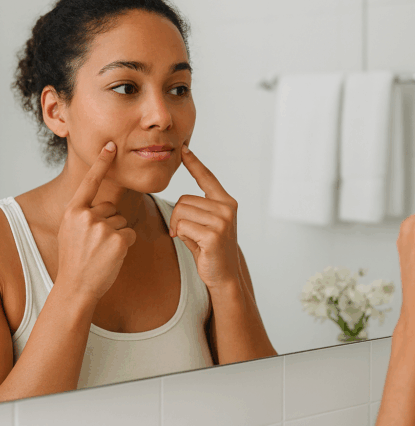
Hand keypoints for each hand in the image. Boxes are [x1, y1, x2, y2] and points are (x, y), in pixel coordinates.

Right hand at [57, 141, 136, 303]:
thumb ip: (85, 214)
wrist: (76, 286)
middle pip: (112, 208)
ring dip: (117, 235)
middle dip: (109, 223)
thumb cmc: (76, 259)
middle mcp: (87, 216)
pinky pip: (131, 233)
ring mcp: (103, 228)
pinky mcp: (118, 240)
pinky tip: (112, 255)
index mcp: (73, 211)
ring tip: (102, 251)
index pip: (90, 182)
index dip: (101, 163)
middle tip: (96, 244)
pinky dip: (126, 244)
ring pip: (122, 221)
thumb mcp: (72, 231)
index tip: (110, 145)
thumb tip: (106, 204)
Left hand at [169, 145, 239, 293]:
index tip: (184, 149)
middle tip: (185, 233)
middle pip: (183, 199)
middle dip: (177, 217)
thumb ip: (197, 209)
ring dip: (178, 227)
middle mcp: (226, 208)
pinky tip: (195, 245)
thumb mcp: (206, 225)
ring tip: (192, 239)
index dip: (194, 163)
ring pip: (180, 211)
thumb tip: (180, 201)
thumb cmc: (211, 250)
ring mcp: (222, 221)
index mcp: (226, 202)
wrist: (224, 276)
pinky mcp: (213, 235)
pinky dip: (181, 236)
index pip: (207, 178)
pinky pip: (182, 226)